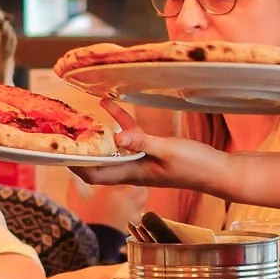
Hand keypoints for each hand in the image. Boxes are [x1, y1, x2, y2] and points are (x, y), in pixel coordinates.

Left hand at [73, 107, 234, 193]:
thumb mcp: (168, 150)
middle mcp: (134, 170)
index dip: (76, 165)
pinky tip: (109, 103)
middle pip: (97, 164)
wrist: (219, 171)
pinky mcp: (153, 152)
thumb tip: (116, 138)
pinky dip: (120, 123)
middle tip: (65, 132)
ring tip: (83, 115)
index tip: (61, 150)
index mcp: (134, 174)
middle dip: (80, 150)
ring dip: (97, 134)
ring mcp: (143, 162)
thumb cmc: (196, 165)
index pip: (95, 174)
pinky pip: (131, 137)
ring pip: (112, 148)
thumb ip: (142, 143)